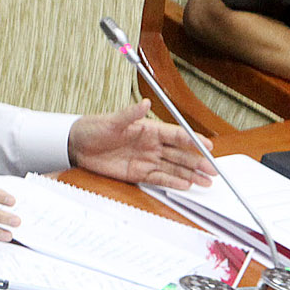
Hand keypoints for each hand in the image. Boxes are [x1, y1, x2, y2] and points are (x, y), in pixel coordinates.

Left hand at [69, 101, 215, 188]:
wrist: (76, 145)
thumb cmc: (94, 128)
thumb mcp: (112, 120)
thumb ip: (130, 114)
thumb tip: (145, 103)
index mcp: (150, 129)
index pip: (177, 135)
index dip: (194, 140)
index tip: (208, 147)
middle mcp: (152, 145)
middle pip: (180, 154)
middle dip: (198, 162)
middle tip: (213, 170)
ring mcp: (147, 160)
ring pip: (174, 168)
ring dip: (190, 175)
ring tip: (206, 182)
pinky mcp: (138, 174)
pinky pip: (159, 179)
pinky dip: (173, 182)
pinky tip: (186, 186)